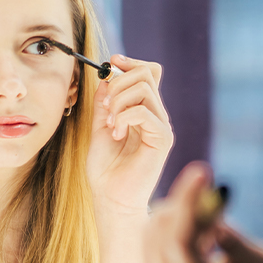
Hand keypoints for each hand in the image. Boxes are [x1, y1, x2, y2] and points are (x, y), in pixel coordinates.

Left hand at [86, 55, 172, 216]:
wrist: (111, 199)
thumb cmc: (106, 169)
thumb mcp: (100, 127)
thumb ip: (105, 102)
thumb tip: (106, 77)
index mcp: (144, 111)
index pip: (149, 72)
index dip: (130, 63)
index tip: (110, 64)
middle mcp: (157, 115)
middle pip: (147, 73)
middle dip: (119, 82)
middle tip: (105, 107)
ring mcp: (161, 126)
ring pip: (144, 88)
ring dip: (118, 101)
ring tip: (110, 124)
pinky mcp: (162, 139)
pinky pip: (143, 111)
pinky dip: (123, 117)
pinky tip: (116, 134)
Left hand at [145, 162, 262, 262]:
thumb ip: (238, 247)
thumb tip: (216, 226)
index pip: (179, 241)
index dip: (187, 203)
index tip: (202, 172)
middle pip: (162, 227)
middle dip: (187, 199)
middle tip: (220, 199)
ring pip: (156, 222)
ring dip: (185, 211)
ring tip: (217, 228)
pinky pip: (155, 226)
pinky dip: (179, 216)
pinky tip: (204, 232)